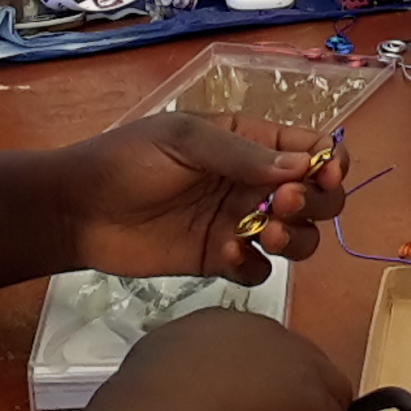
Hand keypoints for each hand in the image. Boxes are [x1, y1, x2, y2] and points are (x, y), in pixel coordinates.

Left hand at [63, 112, 346, 284]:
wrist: (79, 210)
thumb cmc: (128, 160)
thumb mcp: (182, 140)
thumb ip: (240, 153)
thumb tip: (300, 168)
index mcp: (250, 143)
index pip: (312, 150)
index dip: (331, 163)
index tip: (325, 176)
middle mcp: (254, 183)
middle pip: (317, 199)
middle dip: (314, 203)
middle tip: (282, 204)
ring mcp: (239, 224)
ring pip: (299, 239)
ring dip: (296, 239)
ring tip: (266, 235)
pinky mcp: (219, 260)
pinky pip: (259, 270)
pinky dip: (254, 266)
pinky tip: (227, 256)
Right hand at [89, 308, 354, 410]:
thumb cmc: (148, 398)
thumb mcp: (155, 370)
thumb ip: (178, 376)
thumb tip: (178, 395)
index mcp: (226, 323)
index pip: (260, 357)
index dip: (250, 397)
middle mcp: (268, 334)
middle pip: (301, 375)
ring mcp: (299, 365)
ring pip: (325, 405)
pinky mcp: (315, 405)